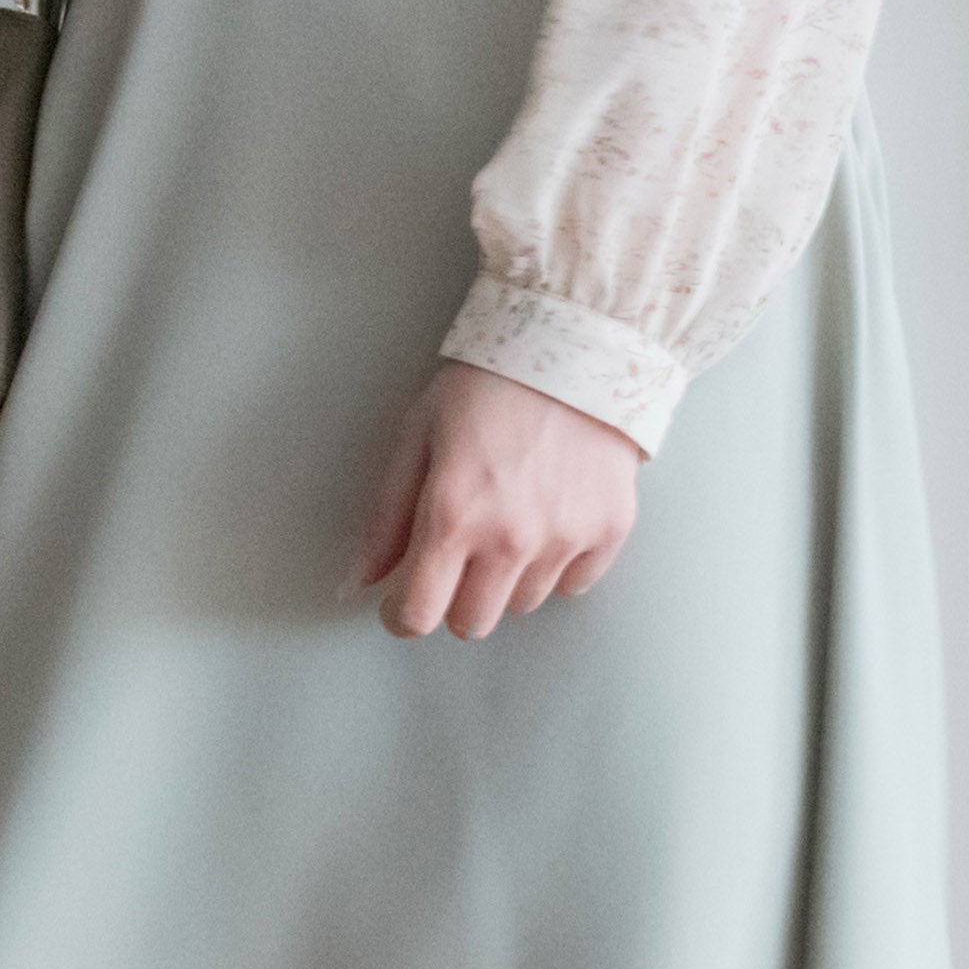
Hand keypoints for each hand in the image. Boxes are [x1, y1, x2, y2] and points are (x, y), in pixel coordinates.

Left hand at [353, 362, 641, 642]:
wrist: (574, 345)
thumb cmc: (487, 385)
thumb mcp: (416, 437)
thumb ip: (385, 518)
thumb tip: (359, 581)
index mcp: (452, 517)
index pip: (419, 616)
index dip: (404, 615)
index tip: (405, 602)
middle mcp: (510, 539)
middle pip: (472, 623)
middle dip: (454, 599)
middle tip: (458, 556)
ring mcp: (565, 538)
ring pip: (523, 604)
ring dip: (507, 579)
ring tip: (509, 521)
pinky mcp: (609, 530)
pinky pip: (575, 584)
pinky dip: (558, 564)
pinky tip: (550, 518)